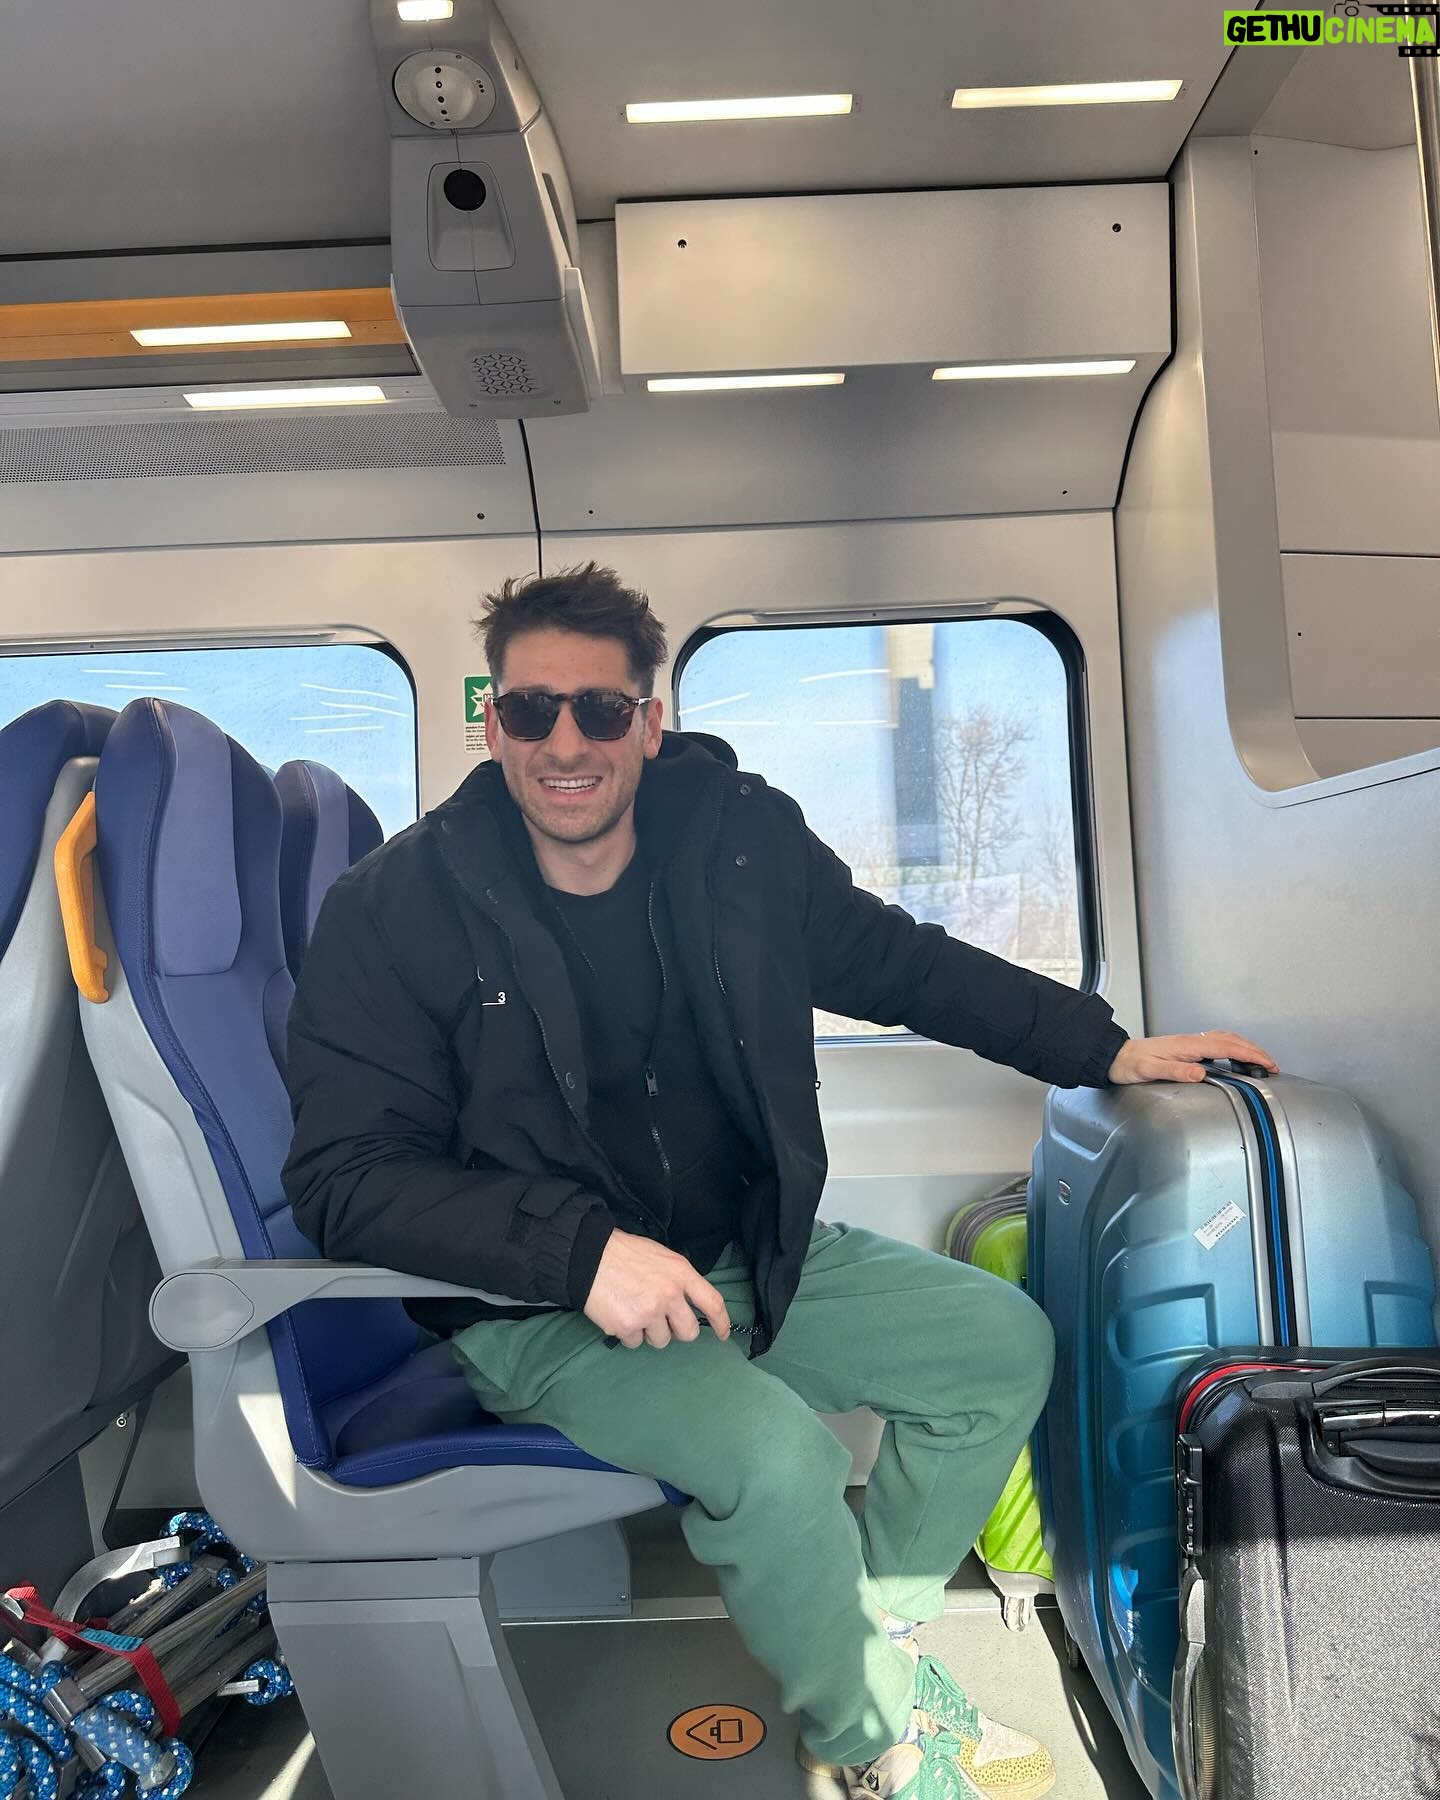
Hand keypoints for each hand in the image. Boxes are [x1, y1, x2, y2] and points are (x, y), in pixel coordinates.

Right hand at [583, 1229, 731, 1348]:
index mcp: (681, 1273)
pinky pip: (635, 1342)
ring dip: (650, 1332)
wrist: (589, 1256)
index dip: (722, 1321)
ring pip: (661, 1340)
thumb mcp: (661, 1256)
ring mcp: (649, 1312)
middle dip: (678, 1331)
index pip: (712, 1302)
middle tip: (664, 1322)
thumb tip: (687, 1301)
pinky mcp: (628, 1327)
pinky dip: (628, 1333)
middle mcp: (669, 1294)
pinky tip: (619, 1314)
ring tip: (634, 1311)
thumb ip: (677, 1278)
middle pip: (689, 1332)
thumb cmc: (624, 1253)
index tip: (724, 1334)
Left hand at [1109, 1031, 1277, 1085]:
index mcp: (1187, 1045)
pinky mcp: (1186, 1047)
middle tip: (1272, 1065)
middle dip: (1255, 1051)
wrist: (1115, 1057)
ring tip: (1260, 1061)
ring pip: (1225, 1039)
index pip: (1227, 1047)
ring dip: (1246, 1048)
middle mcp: (1191, 1040)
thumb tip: (1200, 1073)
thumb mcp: (1149, 1070)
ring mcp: (1189, 1042)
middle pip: (1231, 1040)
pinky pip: (1217, 1043)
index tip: (1267, 1063)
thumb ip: (1175, 1071)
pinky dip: (1233, 1048)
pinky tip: (1235, 1056)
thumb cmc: (1130, 1064)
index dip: (1250, 1055)